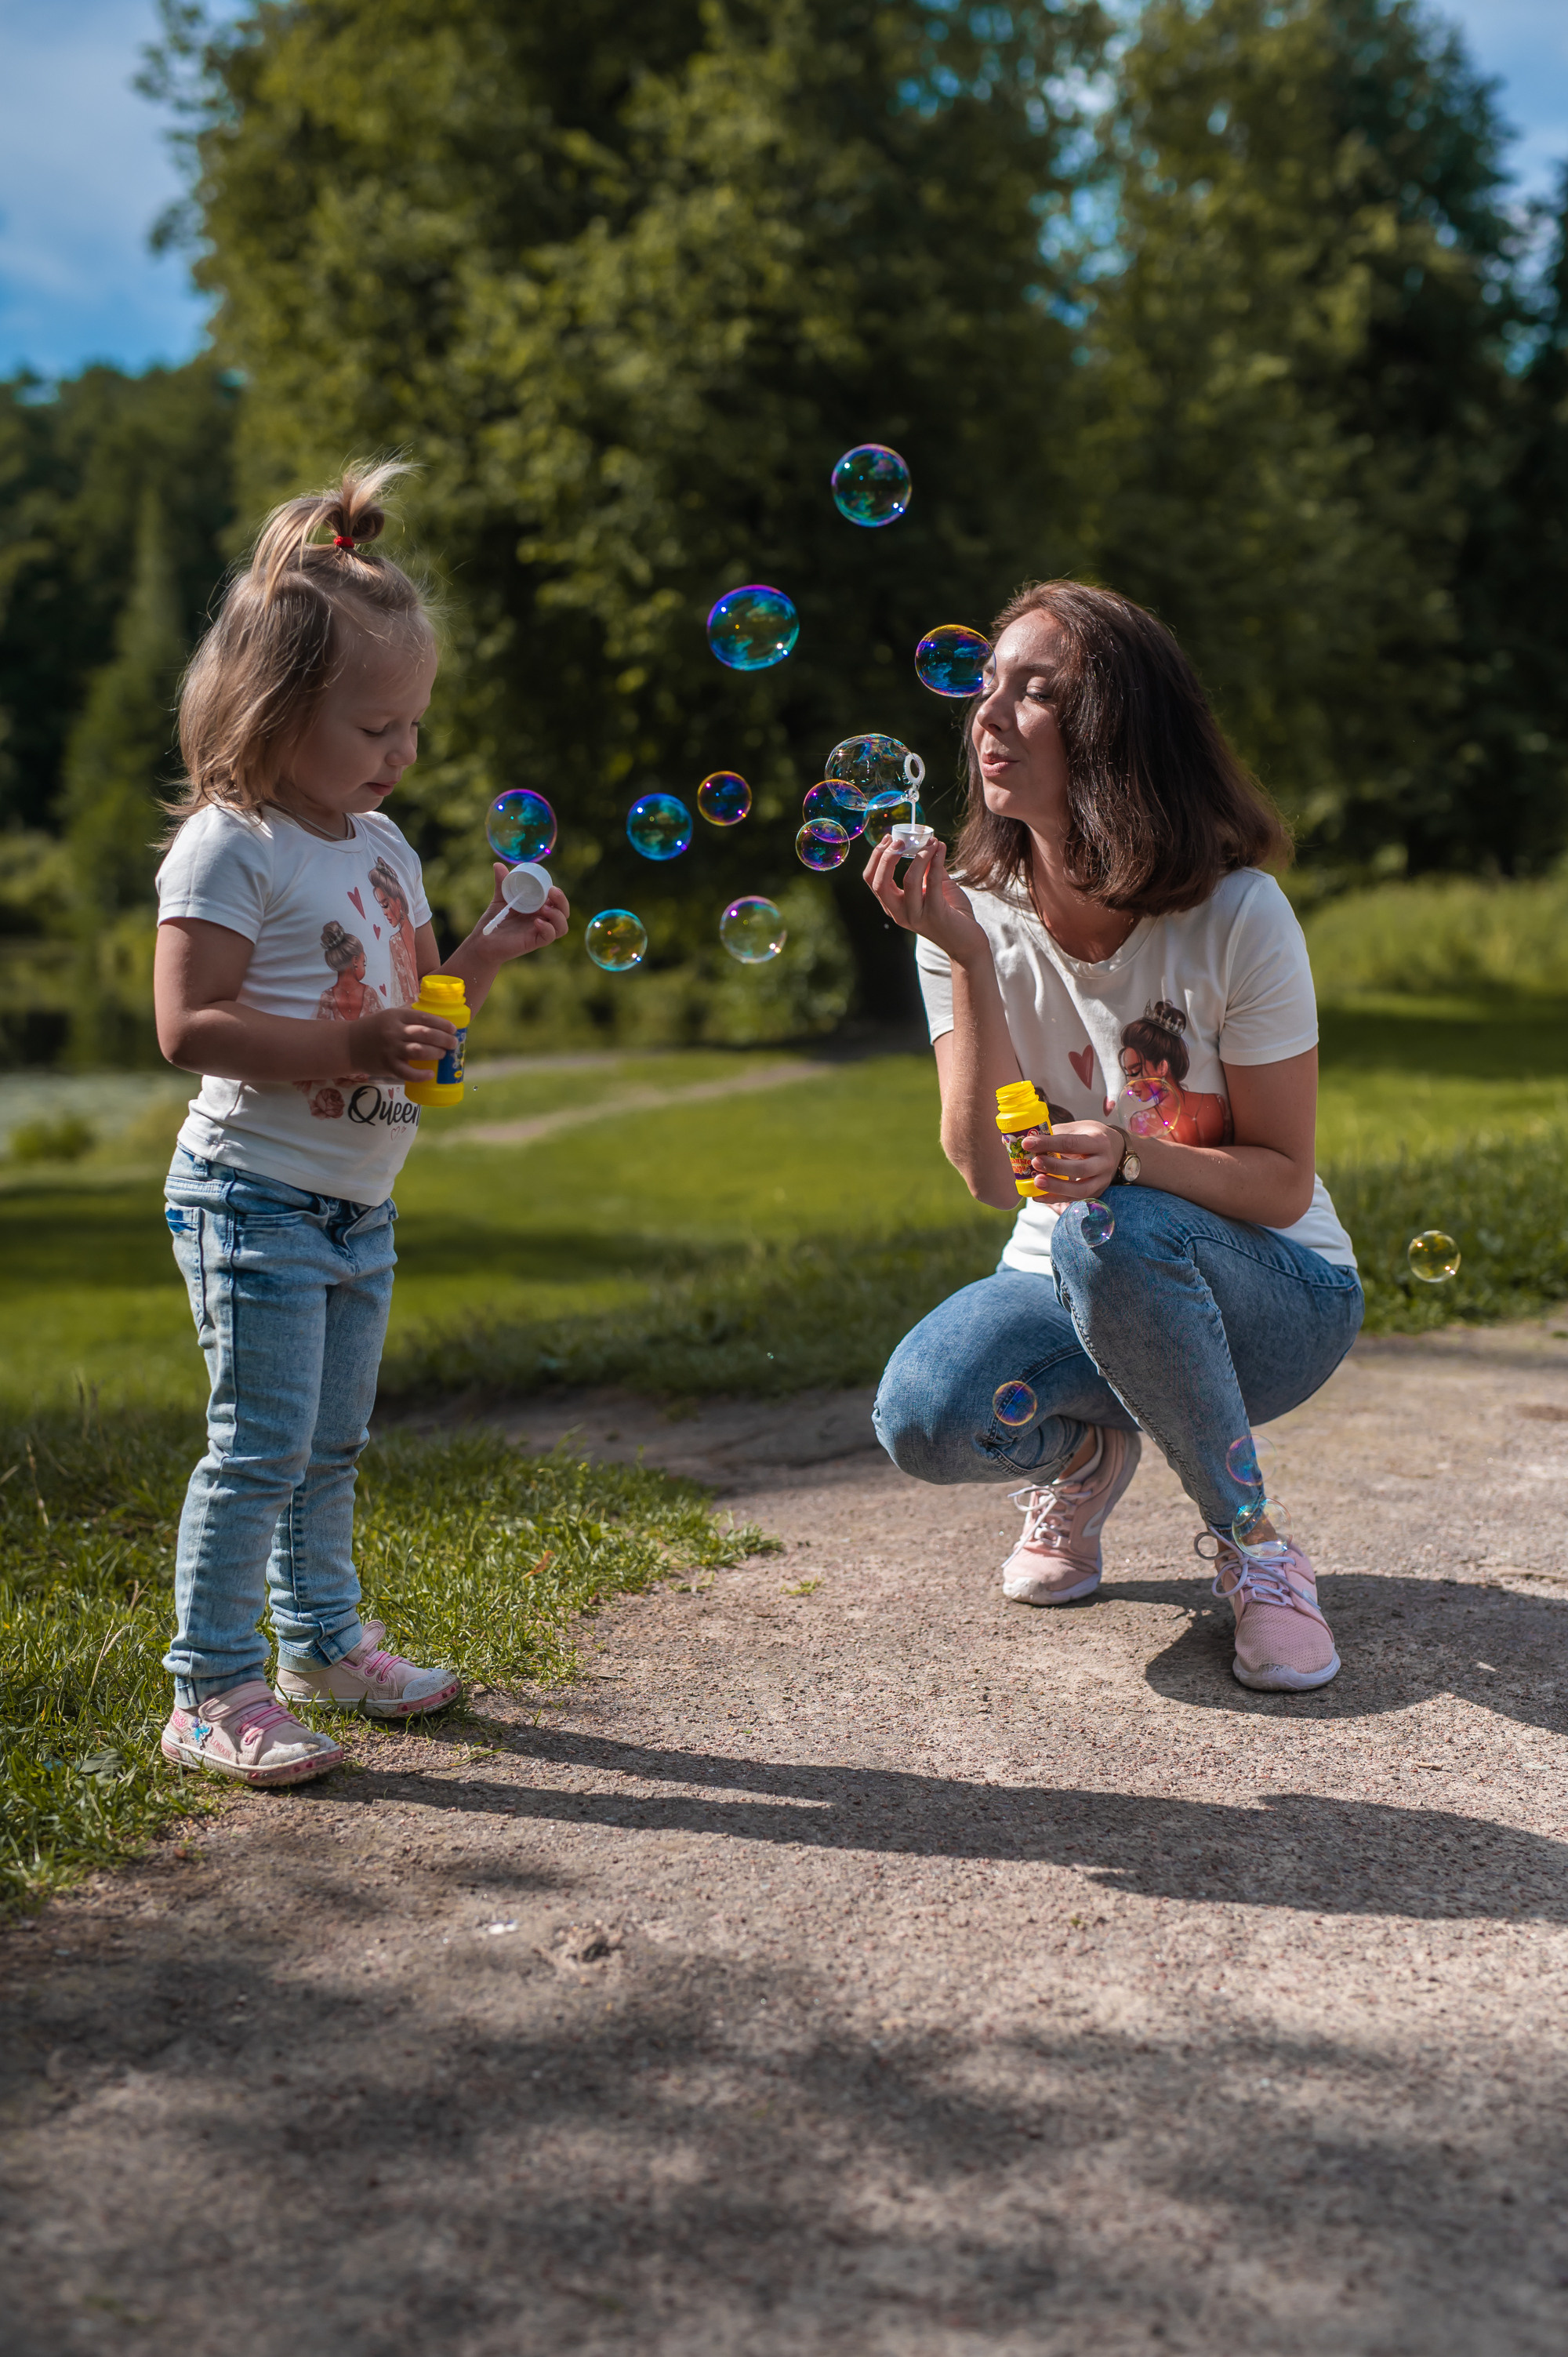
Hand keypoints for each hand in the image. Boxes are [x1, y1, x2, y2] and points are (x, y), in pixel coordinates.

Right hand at [347, 1003, 460, 1083]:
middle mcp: (394, 1031)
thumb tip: (436, 1020)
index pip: (424, 1017)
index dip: (441, 1023)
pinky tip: (430, 1074)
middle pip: (424, 1034)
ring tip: (443, 1055)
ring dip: (435, 1053)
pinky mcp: (387, 1065)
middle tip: (453, 1043)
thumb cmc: (373, 1029)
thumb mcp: (389, 1016)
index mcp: (396, 1016)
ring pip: (418, 1051)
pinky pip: (407, 1072)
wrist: (348, 1044)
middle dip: (443, 1039)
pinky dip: (420, 1075)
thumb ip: (408, 1017)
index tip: (453, 1029)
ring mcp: (390, 1049)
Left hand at [473, 863, 571, 957]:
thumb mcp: (500, 898)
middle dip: (562, 901)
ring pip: (562, 927)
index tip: (550, 886)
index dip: (558, 894)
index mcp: (538, 909)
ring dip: (558, 916)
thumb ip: (502, 883)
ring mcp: (539, 931)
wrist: (484, 940)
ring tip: (545, 909)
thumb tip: (498, 864)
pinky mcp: (534, 942)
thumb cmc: (496, 920)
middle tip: (552, 892)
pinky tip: (537, 922)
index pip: (557, 901)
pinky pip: (549, 937)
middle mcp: (542, 920)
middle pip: (564, 912)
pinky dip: (548, 928)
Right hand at [862, 835, 992, 966]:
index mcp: (894, 906)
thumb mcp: (934, 888)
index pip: (872, 880)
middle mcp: (900, 913)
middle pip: (879, 883)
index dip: (876, 857)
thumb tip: (927, 842)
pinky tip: (940, 848)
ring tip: (931, 841)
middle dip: (886, 857)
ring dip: (919, 855)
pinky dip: (935, 860)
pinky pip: (932, 882)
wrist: (967, 943)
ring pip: (908, 880)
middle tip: (899, 838)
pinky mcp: (935, 915)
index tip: (888, 838)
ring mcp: (916, 916)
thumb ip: (927, 868)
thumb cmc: (951, 914)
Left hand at [1023, 1120, 1122, 1202]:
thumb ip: (1056, 1134)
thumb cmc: (1091, 1136)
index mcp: (1098, 1141)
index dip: (1048, 1143)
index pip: (1071, 1143)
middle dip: (1055, 1167)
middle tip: (1034, 1162)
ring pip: (1081, 1189)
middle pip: (1080, 1169)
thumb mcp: (1078, 1129)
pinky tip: (1038, 1197)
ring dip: (1056, 1187)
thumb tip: (1028, 1140)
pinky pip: (1075, 1199)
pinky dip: (1055, 1199)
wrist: (1116, 1149)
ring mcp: (1102, 1180)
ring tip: (1036, 1182)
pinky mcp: (1097, 1192)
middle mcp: (1104, 1162)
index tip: (1027, 1143)